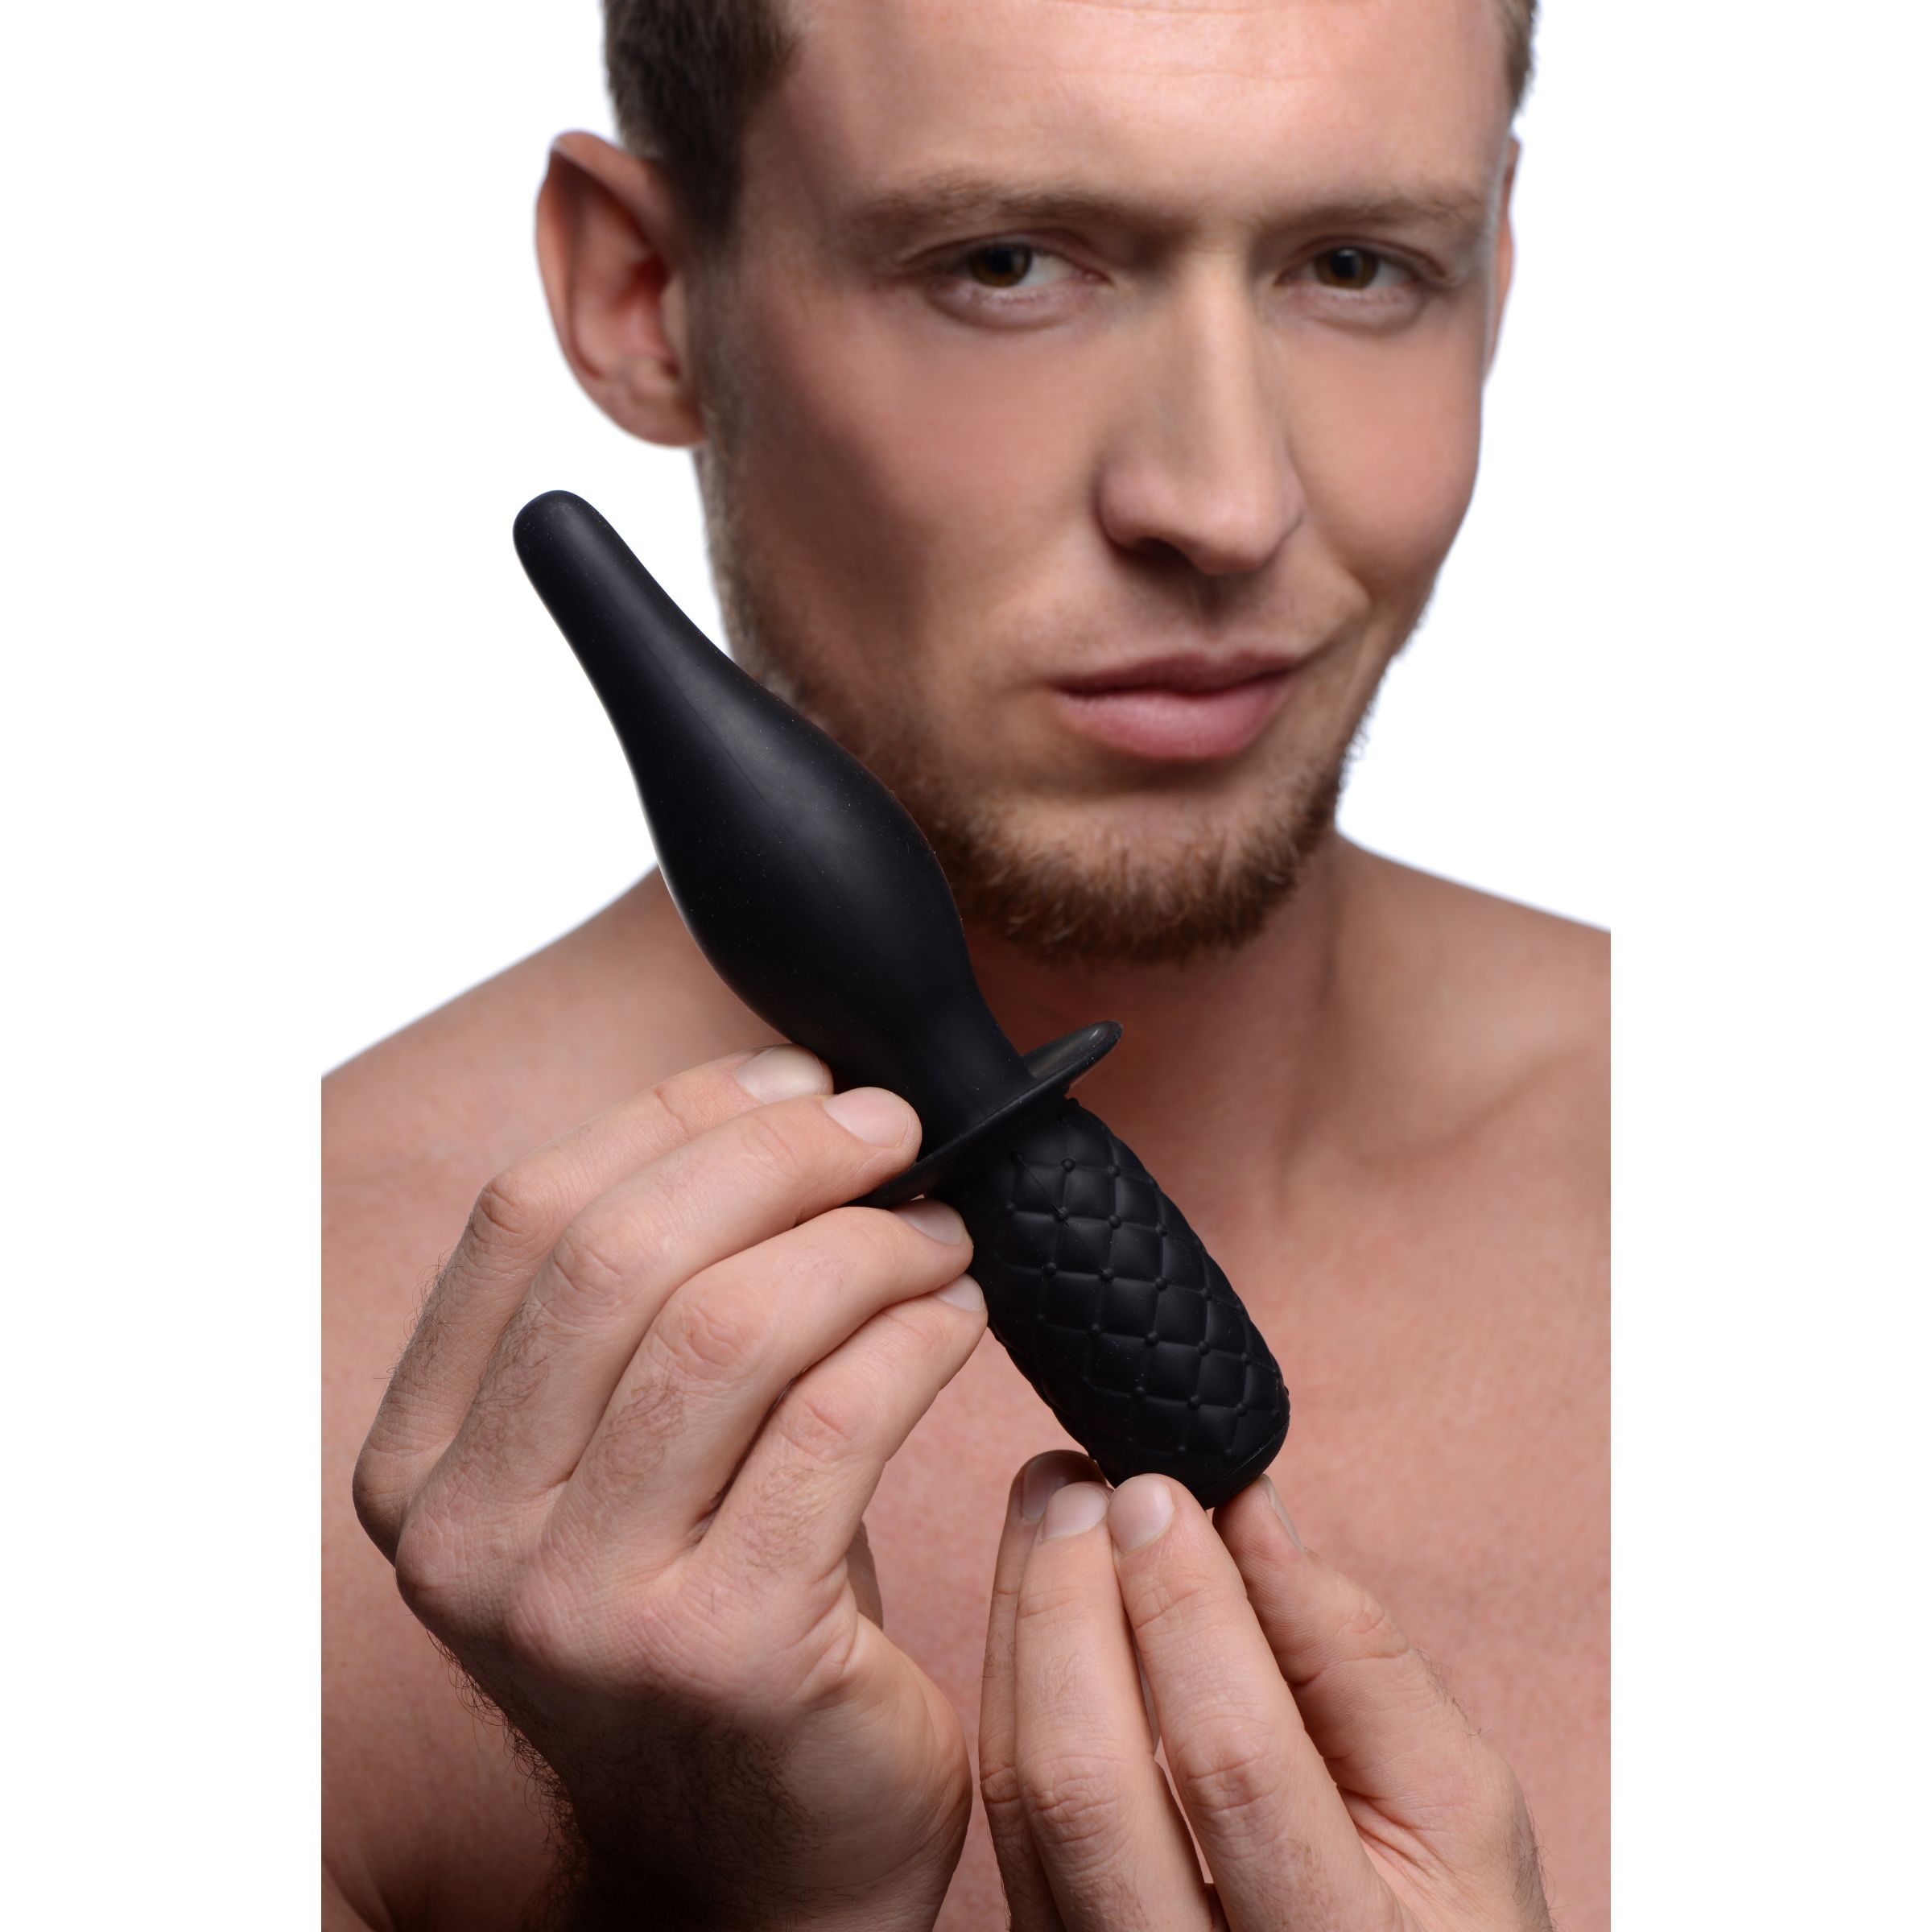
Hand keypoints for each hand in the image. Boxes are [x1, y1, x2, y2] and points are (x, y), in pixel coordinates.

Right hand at [352, 1045, 986, 1931]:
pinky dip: (911, 1340)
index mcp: (419, 1459)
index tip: (794, 1075)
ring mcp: (579, 1605)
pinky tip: (957, 1319)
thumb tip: (775, 1093)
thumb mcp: (632, 1450)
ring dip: (863, 1245)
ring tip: (940, 1231)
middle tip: (893, 1129)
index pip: (523, 1218)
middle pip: (620, 1256)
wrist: (761, 1838)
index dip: (672, 1117)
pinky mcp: (718, 1651)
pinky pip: (832, 1425)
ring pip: (728, 1329)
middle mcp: (464, 1536)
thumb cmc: (716, 1605)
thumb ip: (650, 1298)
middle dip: (782, 1157)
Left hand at [980, 1453, 1553, 1931]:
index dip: (1185, 1611)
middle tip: (1082, 1482)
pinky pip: (1002, 1814)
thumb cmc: (1444, 1916)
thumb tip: (1247, 1511)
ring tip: (1050, 1500)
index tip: (1157, 1490)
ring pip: (1021, 1795)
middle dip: (1070, 1607)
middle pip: (1085, 1786)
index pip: (1232, 1762)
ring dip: (1022, 1622)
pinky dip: (1012, 1682)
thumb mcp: (1460, 1806)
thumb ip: (1360, 1660)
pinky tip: (1035, 1589)